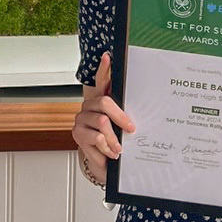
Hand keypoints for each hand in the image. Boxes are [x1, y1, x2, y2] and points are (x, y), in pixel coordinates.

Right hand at [72, 52, 135, 176]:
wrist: (104, 165)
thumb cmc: (115, 143)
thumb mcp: (122, 129)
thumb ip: (125, 118)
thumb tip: (143, 112)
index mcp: (100, 102)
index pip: (101, 81)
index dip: (104, 69)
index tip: (108, 57)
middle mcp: (88, 107)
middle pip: (104, 102)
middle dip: (121, 117)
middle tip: (131, 129)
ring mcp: (81, 120)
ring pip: (102, 122)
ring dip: (114, 139)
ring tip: (119, 149)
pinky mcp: (78, 134)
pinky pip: (97, 138)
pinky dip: (107, 148)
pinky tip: (110, 153)